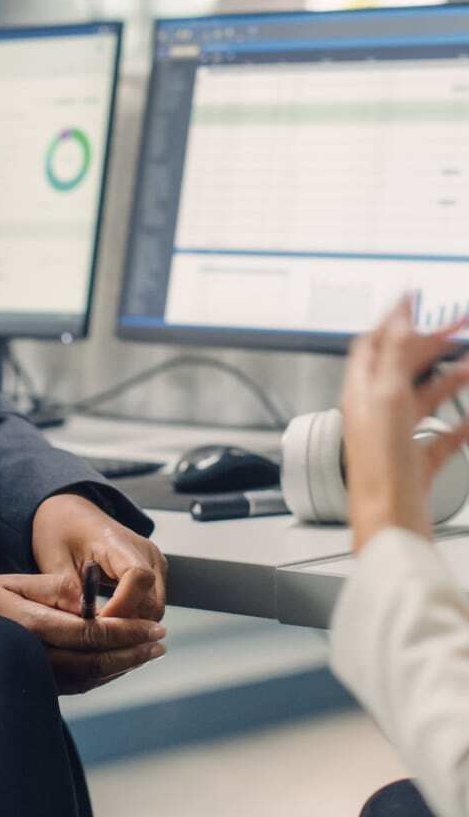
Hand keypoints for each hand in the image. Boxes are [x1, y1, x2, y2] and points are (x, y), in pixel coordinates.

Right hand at [0, 572, 165, 693]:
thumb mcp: (16, 581)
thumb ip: (54, 588)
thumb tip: (89, 598)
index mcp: (33, 626)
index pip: (92, 633)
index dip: (127, 632)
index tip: (153, 626)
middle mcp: (37, 657)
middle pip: (97, 661)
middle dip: (133, 651)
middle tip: (161, 641)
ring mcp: (39, 675)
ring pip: (92, 677)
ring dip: (124, 665)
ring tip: (148, 651)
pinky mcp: (40, 684)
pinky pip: (80, 683)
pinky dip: (105, 673)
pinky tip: (119, 662)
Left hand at [30, 492, 167, 620]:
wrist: (69, 514)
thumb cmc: (61, 531)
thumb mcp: (55, 559)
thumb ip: (69, 592)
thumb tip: (83, 624)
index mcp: (118, 540)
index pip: (138, 576)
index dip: (122, 606)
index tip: (100, 623)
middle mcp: (145, 551)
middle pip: (151, 600)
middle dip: (126, 624)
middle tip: (96, 636)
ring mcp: (153, 563)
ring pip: (154, 609)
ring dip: (131, 624)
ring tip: (100, 631)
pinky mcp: (153, 574)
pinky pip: (150, 605)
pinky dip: (133, 618)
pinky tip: (109, 622)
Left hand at [342, 298, 468, 551]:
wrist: (389, 525)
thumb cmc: (379, 470)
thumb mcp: (387, 401)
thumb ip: (392, 360)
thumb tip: (398, 322)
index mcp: (362, 393)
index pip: (374, 342)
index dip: (394, 316)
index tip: (414, 295)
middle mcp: (375, 411)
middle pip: (403, 365)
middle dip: (432, 341)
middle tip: (461, 323)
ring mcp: (396, 437)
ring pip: (425, 396)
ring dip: (451, 376)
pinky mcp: (416, 463)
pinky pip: (442, 435)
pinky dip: (460, 421)